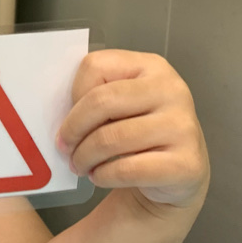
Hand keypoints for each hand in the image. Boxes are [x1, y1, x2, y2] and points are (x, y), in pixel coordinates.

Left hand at [57, 50, 209, 208]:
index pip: (95, 66)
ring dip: (84, 157)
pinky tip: (99, 176)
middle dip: (73, 129)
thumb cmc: (137, 132)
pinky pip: (127, 169)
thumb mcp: (120, 104)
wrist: (178, 172)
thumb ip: (93, 95)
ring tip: (80, 165)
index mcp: (151, 66)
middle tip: (64, 147)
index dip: (73, 95)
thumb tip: (56, 111)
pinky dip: (103, 176)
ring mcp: (183, 126)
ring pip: (111, 138)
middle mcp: (172, 90)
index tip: (67, 116)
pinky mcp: (186, 164)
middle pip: (101, 101)